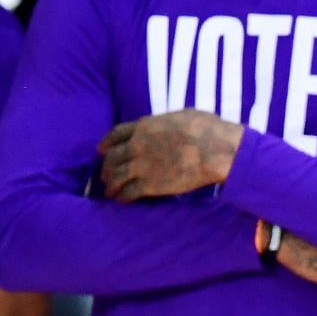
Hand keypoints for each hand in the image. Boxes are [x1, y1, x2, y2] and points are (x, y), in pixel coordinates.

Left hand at [98, 110, 241, 201]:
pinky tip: (121, 201)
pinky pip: (129, 193)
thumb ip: (170, 122)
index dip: (106, 142)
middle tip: (105, 174)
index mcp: (144, 127)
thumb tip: (173, 124)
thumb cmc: (207, 129)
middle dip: (106, 167)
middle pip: (112, 157)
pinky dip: (122, 197)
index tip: (101, 149)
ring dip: (110, 184)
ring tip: (110, 191)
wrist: (215, 151)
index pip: (116, 134)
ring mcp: (141, 166)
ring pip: (116, 176)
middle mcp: (136, 146)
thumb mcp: (184, 115)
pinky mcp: (150, 185)